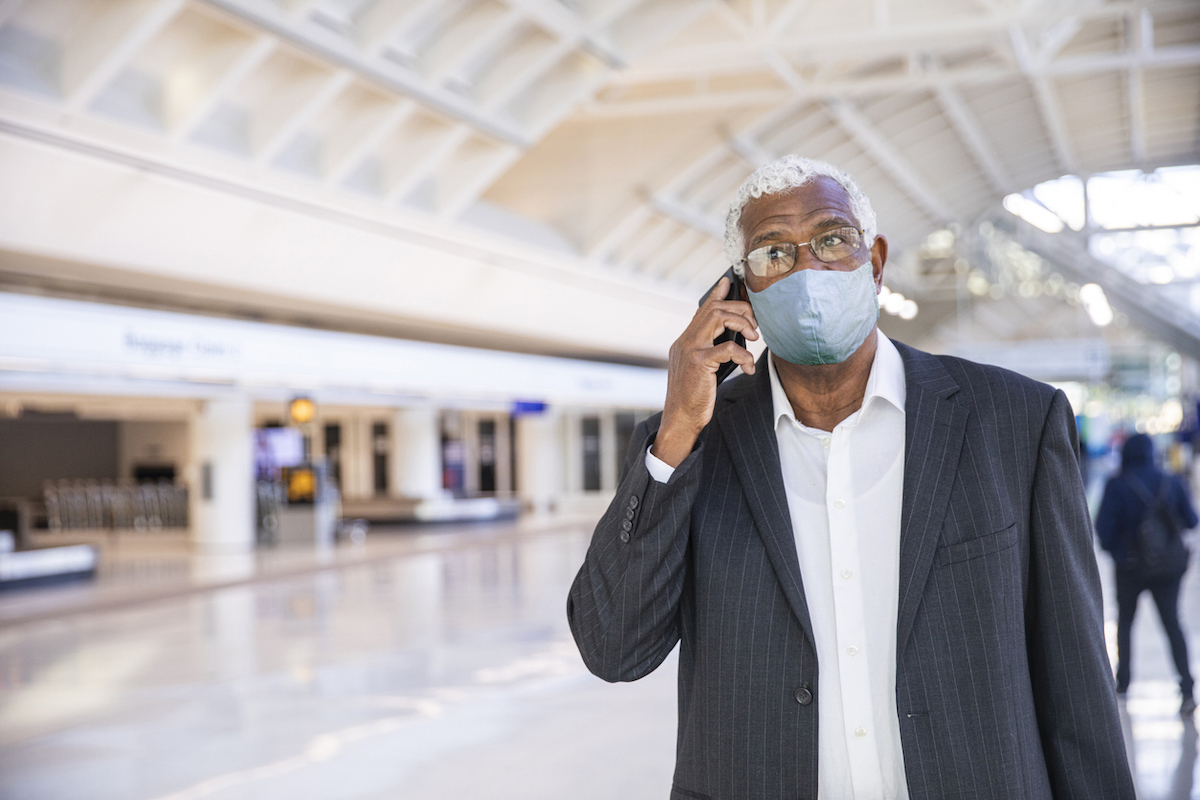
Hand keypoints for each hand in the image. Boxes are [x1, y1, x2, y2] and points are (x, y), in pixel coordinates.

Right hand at [652, 276, 757, 467]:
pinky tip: (748, 368)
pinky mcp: (699, 362)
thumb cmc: (693, 397)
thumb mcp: (700, 370)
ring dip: (743, 324)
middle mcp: (685, 340)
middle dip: (740, 310)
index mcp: (685, 341)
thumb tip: (732, 342)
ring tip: (754, 339)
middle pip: (715, 308)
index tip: (728, 282)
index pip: (702, 310)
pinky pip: (729, 348)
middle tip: (755, 327)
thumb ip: (709, 352)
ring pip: (719, 318)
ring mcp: (691, 349)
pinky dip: (744, 356)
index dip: (716, 294)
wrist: (680, 419)